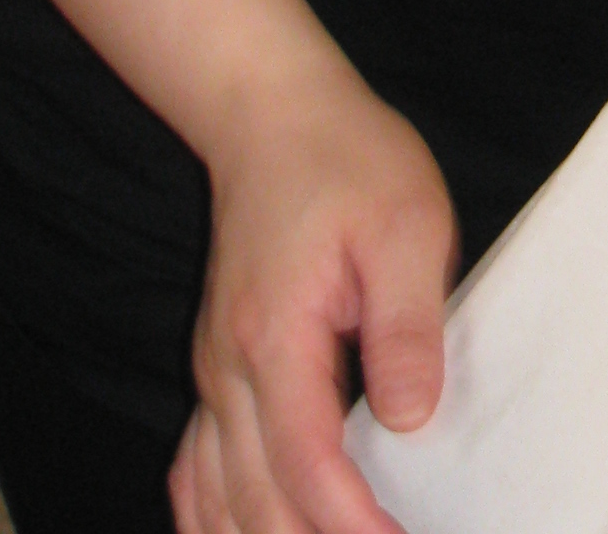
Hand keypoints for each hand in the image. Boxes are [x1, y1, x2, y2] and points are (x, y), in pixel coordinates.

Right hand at [170, 60, 456, 533]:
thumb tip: (411, 419)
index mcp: (276, 338)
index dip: (349, 521)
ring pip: (214, 499)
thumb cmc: (349, 161)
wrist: (273, 116)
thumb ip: (407, 325)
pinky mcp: (214, 372)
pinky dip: (220, 518)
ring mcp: (212, 376)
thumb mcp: (406, 224)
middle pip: (253, 502)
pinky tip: (257, 533)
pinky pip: (196, 471)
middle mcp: (227, 371)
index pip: (304, 463)